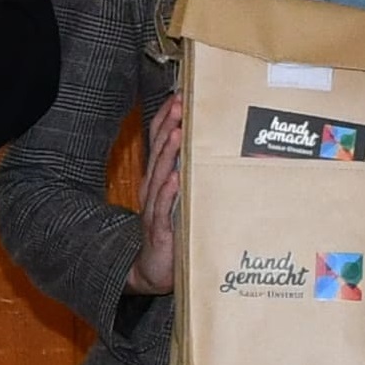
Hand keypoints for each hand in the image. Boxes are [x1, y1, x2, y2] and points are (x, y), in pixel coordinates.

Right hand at [124, 93, 185, 294]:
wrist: (153, 270)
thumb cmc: (172, 232)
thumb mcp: (180, 200)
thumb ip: (190, 176)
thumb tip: (211, 150)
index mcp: (157, 179)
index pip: (158, 141)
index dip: (166, 118)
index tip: (180, 95)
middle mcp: (152, 190)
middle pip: (158, 152)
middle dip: (168, 126)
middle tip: (180, 104)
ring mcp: (154, 209)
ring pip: (159, 176)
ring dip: (168, 153)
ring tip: (178, 132)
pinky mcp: (159, 231)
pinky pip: (162, 209)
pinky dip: (169, 192)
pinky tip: (177, 178)